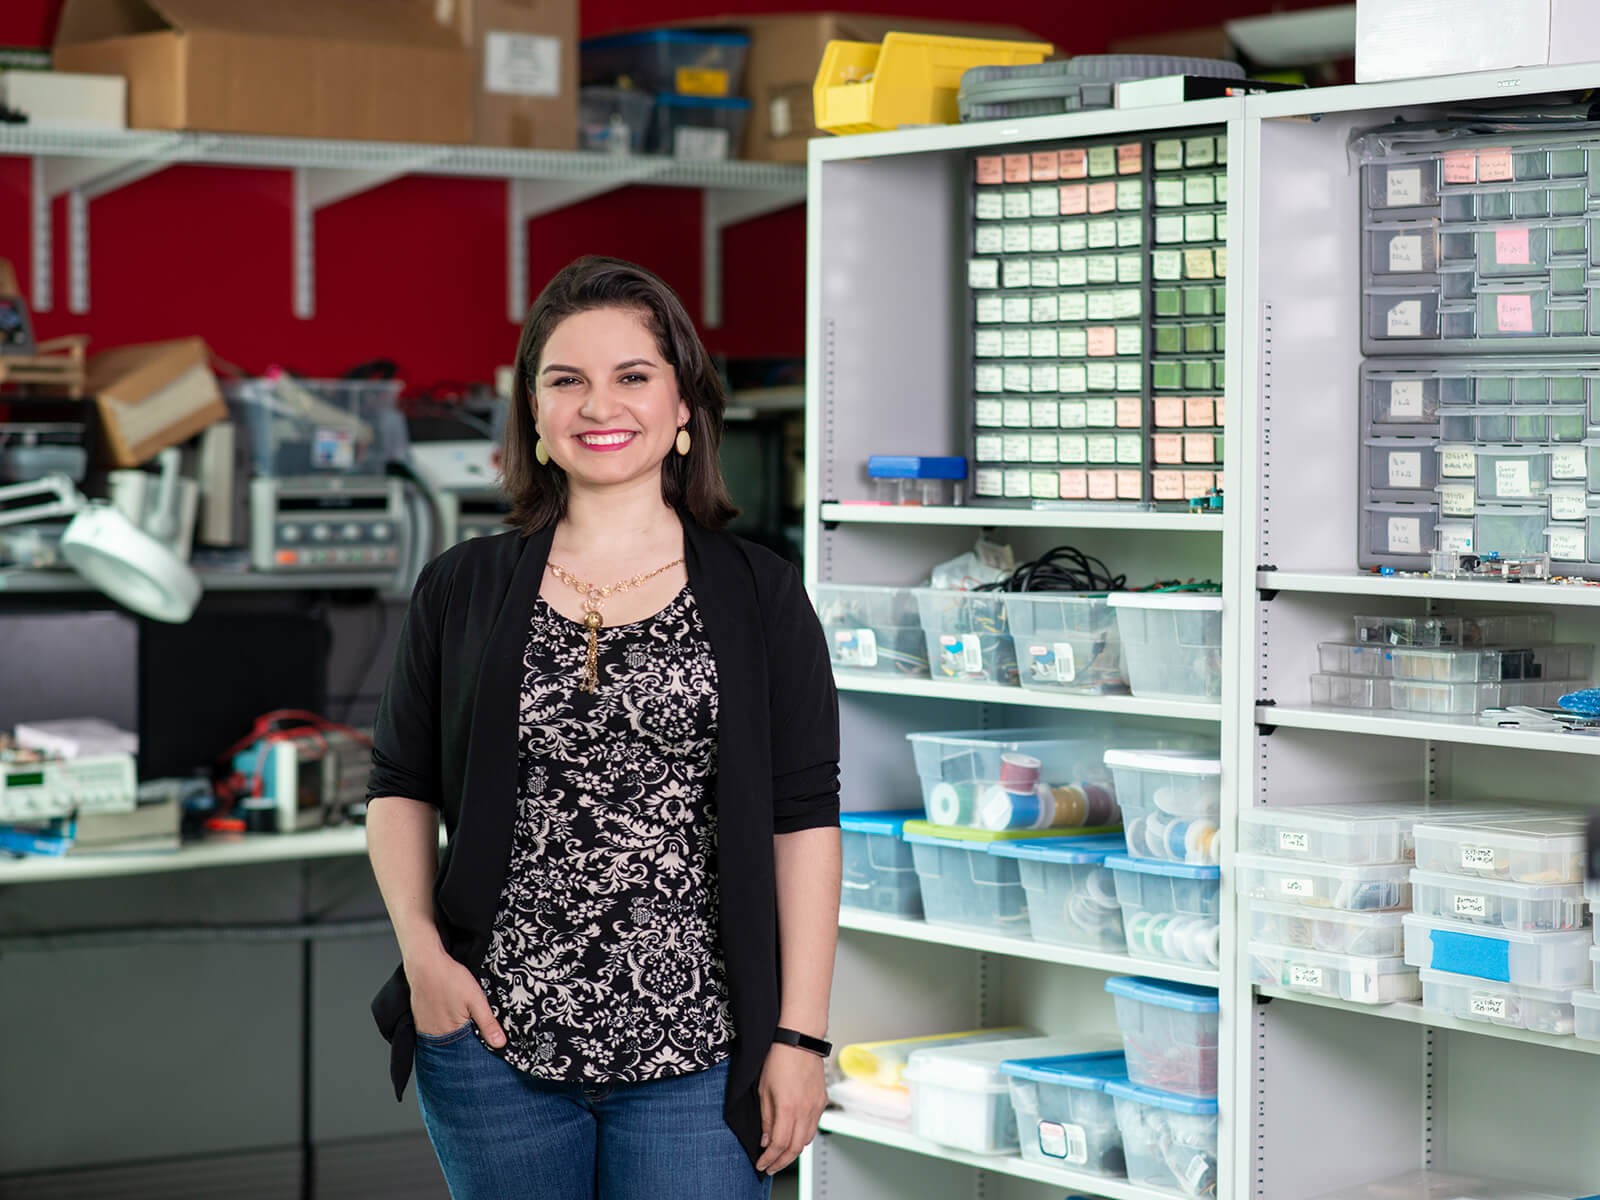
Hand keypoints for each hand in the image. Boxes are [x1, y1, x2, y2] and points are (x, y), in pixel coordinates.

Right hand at [406, 947, 505, 1046]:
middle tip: (470, 1028)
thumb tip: (500, 1044)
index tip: (485, 1043)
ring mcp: (426, 1030)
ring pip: (444, 1041)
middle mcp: (436, 1036)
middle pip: (455, 1048)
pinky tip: (447, 1019)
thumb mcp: (476, 999)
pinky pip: (433, 1034)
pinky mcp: (420, 1022)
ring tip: (459, 1023)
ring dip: (453, 1038)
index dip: (477, 1047)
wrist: (425, 964)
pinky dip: (442, 1031)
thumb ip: (487, 1023)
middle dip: (465, 1044)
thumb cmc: (450, 979)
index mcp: (452, 1033)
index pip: (468, 1052)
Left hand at [755, 1041, 827, 1174]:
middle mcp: (805, 1110)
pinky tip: (794, 1135)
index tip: (762, 1164)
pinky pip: (814, 1126)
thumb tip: (765, 1139)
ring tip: (781, 1155)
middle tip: (770, 1166)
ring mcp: (816, 1106)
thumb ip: (766, 1117)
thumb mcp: (763, 1089)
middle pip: (796, 1148)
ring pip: (807, 1140)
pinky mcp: (821, 1101)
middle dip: (781, 1162)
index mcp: (788, 1108)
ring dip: (793, 1151)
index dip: (769, 1159)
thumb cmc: (779, 1057)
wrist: (799, 1038)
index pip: (779, 1145)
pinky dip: (803, 1136)